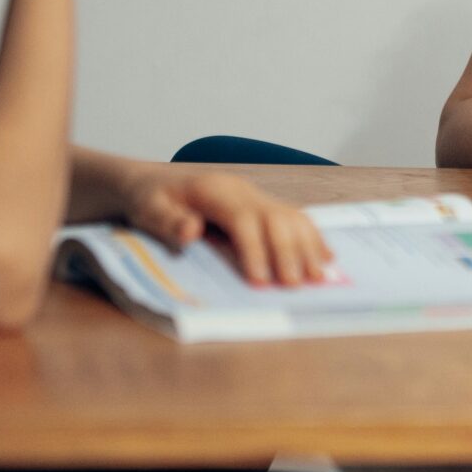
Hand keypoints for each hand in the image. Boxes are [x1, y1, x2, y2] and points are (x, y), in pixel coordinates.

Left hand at [117, 164, 333, 287]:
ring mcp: (256, 197)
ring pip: (291, 217)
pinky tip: (326, 258)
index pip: (244, 219)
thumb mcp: (146, 210)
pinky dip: (312, 238)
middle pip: (275, 218)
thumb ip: (167, 221)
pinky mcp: (263, 207)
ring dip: (307, 246)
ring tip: (317, 278)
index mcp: (215, 190)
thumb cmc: (149, 201)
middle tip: (294, 286)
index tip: (261, 282)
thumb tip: (191, 231)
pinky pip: (295, 219)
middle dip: (288, 252)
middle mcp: (243, 191)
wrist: (152, 185)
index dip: (255, 250)